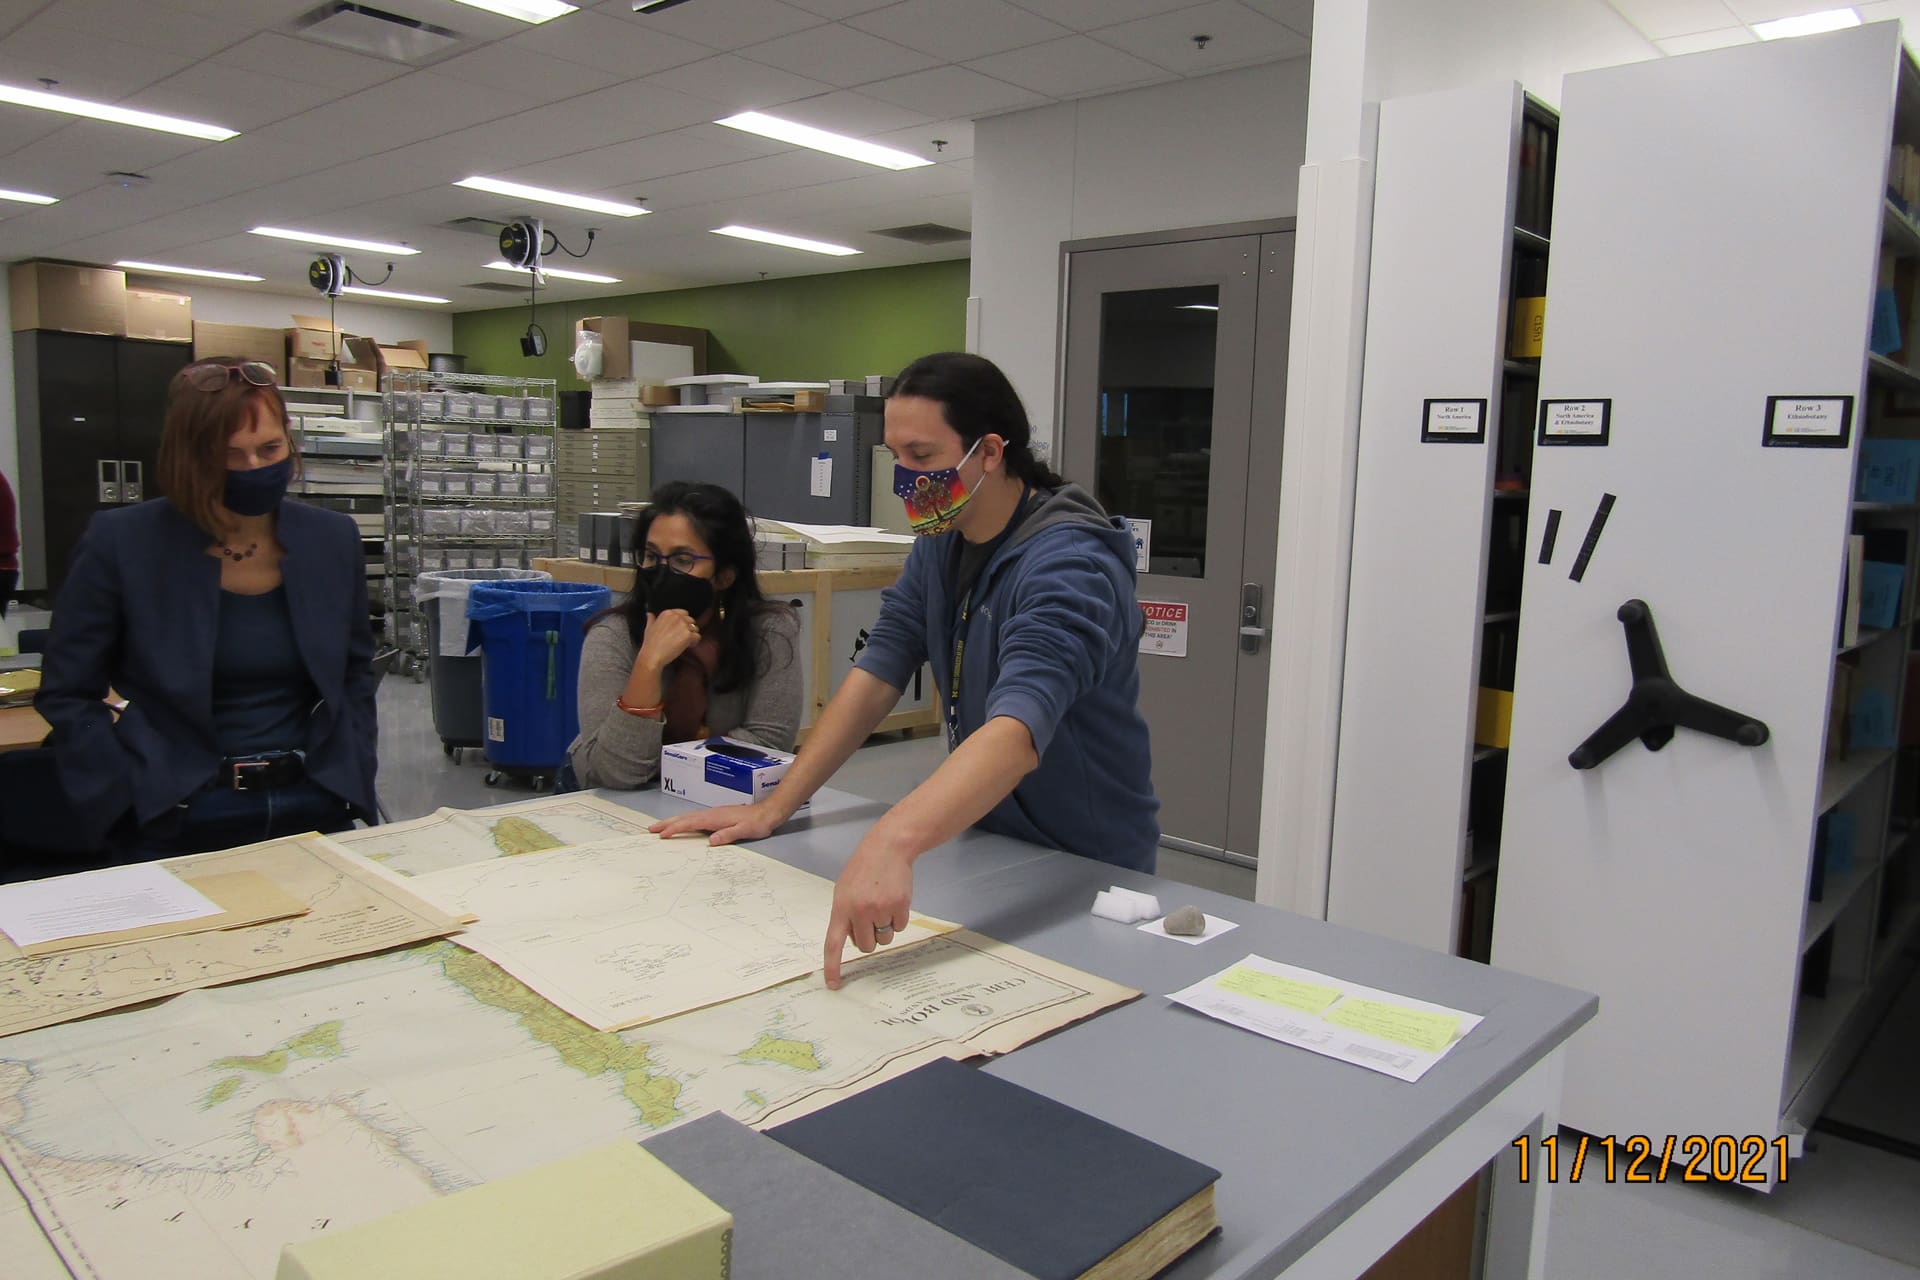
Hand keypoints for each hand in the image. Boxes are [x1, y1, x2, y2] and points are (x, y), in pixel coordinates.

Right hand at [635, 608, 700, 674]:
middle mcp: (676, 617)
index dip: (683, 622)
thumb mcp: (649, 627)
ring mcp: (683, 625)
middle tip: (682, 638)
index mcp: (667, 613)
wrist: (652, 655)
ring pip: (695, 628)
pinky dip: (694, 642)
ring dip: (692, 635)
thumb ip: (651, 619)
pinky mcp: (688, 635)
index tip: (680, 629)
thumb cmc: (650, 644)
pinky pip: (697, 636)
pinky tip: (687, 646)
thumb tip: (650, 614)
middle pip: (691, 620)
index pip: (684, 613)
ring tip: (685, 643)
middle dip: (688, 628)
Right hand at [650, 801, 784, 845]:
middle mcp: (710, 814)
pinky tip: (681, 826)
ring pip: (688, 817)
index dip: (675, 828)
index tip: (662, 835)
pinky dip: (683, 821)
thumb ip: (728, 835)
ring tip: (659, 828)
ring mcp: (713, 814)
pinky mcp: (716, 816)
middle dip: (667, 823)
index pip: (690, 823)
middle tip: (650, 829)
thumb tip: (711, 840)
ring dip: (673, 822)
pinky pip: (694, 819)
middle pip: (684, 817)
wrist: (768, 812)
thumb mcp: (744, 831)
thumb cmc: (757, 823)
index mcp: (714, 818)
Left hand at [822, 836, 913, 989]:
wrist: (888, 848)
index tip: (833, 985)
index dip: (832, 966)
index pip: (833, 943)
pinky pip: (900, 928)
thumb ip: (844, 915)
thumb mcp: (844, 890)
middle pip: (865, 946)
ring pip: (884, 939)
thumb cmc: (864, 870)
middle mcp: (859, 910)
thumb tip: (852, 940)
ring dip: (884, 928)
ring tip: (882, 904)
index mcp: (841, 907)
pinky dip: (898, 918)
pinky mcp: (900, 906)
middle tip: (870, 917)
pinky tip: (894, 899)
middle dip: (868, 937)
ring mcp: (881, 909)